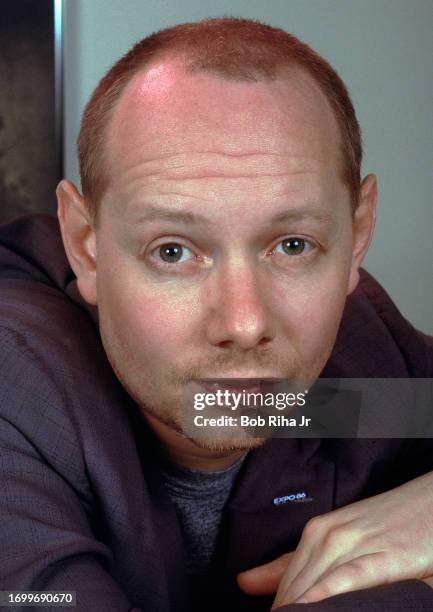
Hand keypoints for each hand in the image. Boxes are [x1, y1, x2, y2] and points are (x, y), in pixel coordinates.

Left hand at [237, 471, 432, 606]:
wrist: (429, 502)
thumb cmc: (384, 525)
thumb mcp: (335, 539)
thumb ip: (291, 564)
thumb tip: (244, 582)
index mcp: (314, 533)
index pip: (281, 582)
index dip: (273, 608)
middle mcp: (327, 536)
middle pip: (292, 588)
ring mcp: (354, 544)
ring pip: (314, 585)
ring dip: (297, 609)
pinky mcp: (383, 556)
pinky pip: (349, 578)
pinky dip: (328, 594)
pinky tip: (311, 608)